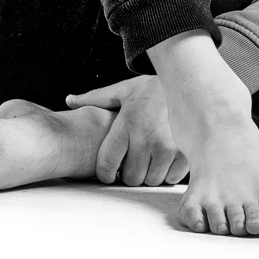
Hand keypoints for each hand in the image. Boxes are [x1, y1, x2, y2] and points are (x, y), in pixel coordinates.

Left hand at [65, 75, 187, 186]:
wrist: (189, 78)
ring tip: (151, 157)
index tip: (111, 169)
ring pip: (150, 180)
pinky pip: (170, 178)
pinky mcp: (185, 152)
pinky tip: (167, 157)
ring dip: (149, 173)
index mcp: (127, 124)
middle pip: (130, 178)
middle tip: (134, 160)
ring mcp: (168, 146)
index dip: (106, 172)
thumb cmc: (153, 88)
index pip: (107, 165)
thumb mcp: (123, 90)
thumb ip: (95, 98)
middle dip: (130, 172)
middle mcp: (147, 137)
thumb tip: (69, 100)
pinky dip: (168, 172)